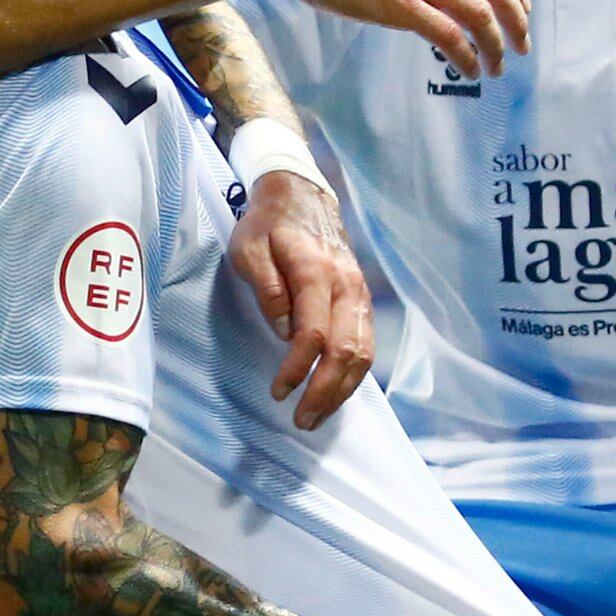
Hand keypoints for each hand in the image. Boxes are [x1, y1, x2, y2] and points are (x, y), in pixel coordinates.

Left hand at [227, 170, 372, 429]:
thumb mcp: (249, 247)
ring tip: (317, 416)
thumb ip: (267, 288)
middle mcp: (347, 286)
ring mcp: (359, 294)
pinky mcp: (361, 301)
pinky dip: (354, 376)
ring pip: (362, 353)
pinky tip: (336, 394)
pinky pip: (366, 345)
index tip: (278, 391)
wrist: (301, 195)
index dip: (297, 368)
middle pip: (345, 350)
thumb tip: (284, 331)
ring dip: (342, 390)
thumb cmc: (268, 224)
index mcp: (316, 272)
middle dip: (324, 392)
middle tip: (302, 420)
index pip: (313, 333)